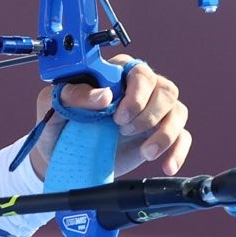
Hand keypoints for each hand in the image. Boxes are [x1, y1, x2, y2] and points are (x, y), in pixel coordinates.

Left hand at [30, 56, 190, 180]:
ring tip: (144, 152)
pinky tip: (165, 165)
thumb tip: (103, 96)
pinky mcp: (158, 134)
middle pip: (165, 90)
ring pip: (178, 111)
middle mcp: (137, 89)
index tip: (116, 116)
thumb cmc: (56, 125)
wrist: (60, 158)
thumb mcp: (53, 106)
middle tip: (123, 130)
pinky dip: (177, 151)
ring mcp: (151, 112)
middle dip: (149, 114)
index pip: (138, 72)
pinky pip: (182, 137)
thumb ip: (71, 96)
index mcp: (113, 74)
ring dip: (164, 133)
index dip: (134, 94)